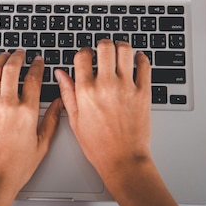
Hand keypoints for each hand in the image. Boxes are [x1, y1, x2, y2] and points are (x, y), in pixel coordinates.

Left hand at [0, 50, 62, 205]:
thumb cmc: (16, 167)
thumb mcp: (42, 144)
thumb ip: (51, 120)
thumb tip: (60, 103)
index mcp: (27, 112)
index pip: (34, 79)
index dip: (37, 65)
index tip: (38, 60)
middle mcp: (8, 106)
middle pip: (12, 69)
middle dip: (17, 56)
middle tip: (20, 53)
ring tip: (3, 56)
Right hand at [56, 40, 194, 205]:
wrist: (123, 160)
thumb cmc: (98, 145)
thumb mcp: (74, 120)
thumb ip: (67, 93)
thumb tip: (60, 74)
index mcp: (86, 91)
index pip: (83, 56)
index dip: (84, 52)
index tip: (86, 56)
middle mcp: (106, 85)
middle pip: (105, 47)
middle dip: (103, 45)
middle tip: (104, 51)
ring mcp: (127, 87)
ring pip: (126, 51)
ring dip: (121, 47)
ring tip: (120, 52)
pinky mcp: (144, 92)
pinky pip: (145, 65)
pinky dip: (141, 58)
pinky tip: (137, 60)